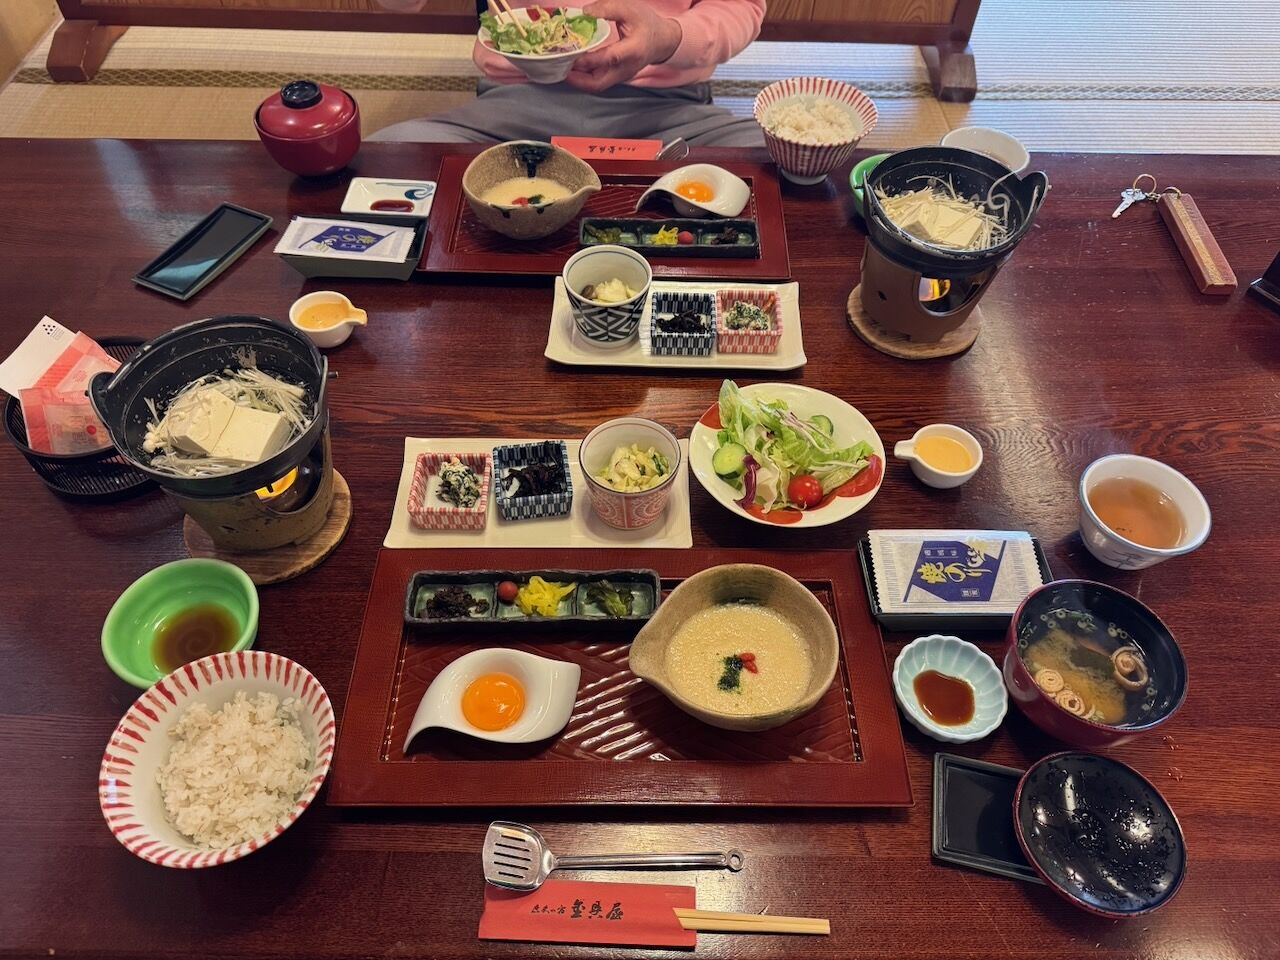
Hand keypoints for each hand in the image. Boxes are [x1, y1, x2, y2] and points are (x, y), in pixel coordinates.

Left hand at [566, 0, 681, 92]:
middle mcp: (626, 68)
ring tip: (562, 69)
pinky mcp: (617, 77)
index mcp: (632, 50)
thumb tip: (585, 12)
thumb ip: (607, 8)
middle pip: (599, 83)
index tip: (571, 56)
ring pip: (597, 85)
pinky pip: (598, 81)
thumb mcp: (630, 8)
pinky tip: (573, 68)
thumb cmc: (647, 23)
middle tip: (559, 69)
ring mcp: (621, 76)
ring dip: (578, 80)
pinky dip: (584, 77)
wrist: (662, 41)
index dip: (589, 60)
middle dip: (578, 80)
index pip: (609, 58)